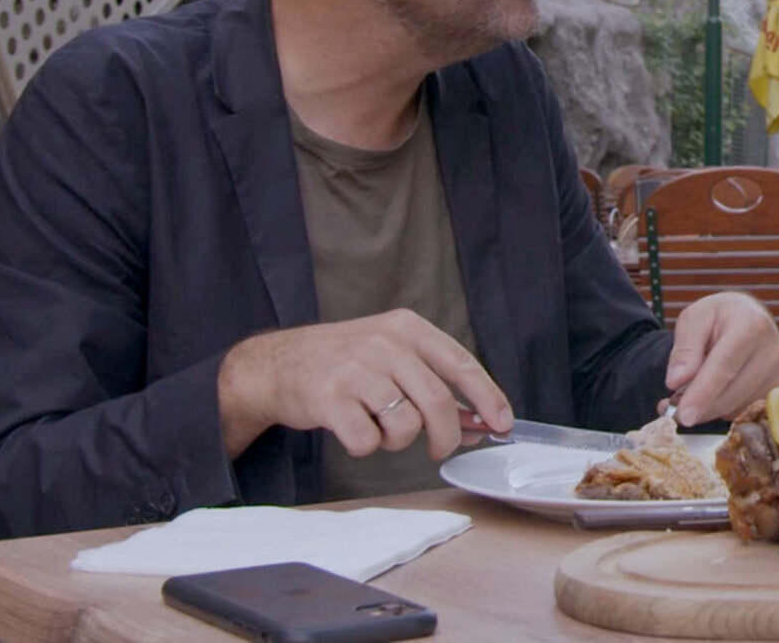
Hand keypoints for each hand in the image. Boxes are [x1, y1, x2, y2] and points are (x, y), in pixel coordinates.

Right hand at [217, 309, 511, 461]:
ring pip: (405, 426)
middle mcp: (384, 343)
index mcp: (406, 327)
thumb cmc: (343, 363)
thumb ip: (432, 382)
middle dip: (446, 436)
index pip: (461, 364)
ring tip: (377, 426)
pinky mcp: (330, 398)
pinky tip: (352, 429)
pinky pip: (368, 442)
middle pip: (437, 403)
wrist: (275, 364)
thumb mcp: (389, 355)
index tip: (503, 423)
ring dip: (397, 441)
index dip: (488, 397)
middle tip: (439, 450)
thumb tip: (476, 422)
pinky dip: (365, 447)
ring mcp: (356, 369)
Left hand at [664, 292, 778, 424]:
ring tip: (696, 392)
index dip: (703, 393)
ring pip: (738, 407)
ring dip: (710, 409)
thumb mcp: (693, 319)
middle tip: (674, 407)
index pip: (724, 366)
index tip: (685, 415)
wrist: (747, 317)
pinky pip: (747, 413)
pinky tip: (717, 394)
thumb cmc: (718, 318)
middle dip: (700, 406)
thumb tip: (676, 381)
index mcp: (750, 325)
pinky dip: (726, 410)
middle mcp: (773, 349)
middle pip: (731, 393)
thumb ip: (683, 349)